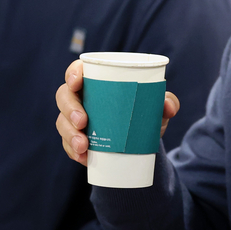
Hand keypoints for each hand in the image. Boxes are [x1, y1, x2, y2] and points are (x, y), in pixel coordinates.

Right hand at [55, 60, 180, 165]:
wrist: (141, 143)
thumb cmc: (143, 113)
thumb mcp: (156, 108)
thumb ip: (167, 102)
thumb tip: (168, 106)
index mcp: (96, 81)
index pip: (77, 71)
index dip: (72, 74)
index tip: (77, 83)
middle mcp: (81, 98)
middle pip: (64, 97)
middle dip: (69, 109)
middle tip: (82, 122)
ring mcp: (75, 120)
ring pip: (62, 122)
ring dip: (69, 134)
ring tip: (83, 146)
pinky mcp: (75, 140)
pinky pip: (68, 145)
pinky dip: (73, 152)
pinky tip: (83, 158)